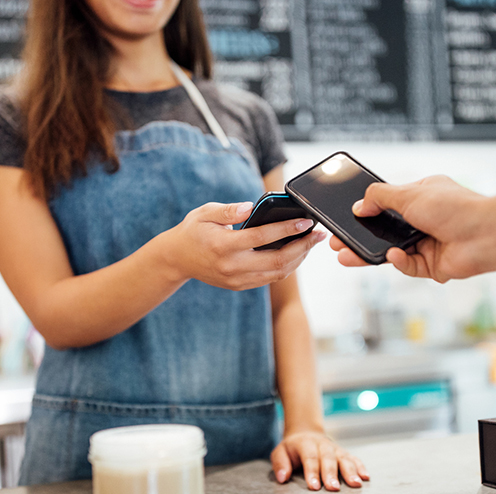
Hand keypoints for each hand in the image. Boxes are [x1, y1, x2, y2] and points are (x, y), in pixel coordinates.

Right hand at [164, 201, 324, 289]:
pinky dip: (286, 267)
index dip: (287, 229)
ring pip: (277, 273)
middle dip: (303, 247)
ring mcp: (236, 279)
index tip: (306, 221)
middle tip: (319, 234)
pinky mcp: (239, 286)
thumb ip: (229, 210)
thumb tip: (251, 206)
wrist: (176, 259)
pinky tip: (296, 253)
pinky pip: (269, 278)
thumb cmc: (193, 231)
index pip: (262, 237)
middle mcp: (232, 266)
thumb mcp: (205, 213)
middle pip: (277, 261)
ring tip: (311, 243)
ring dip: (298, 259)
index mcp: (223, 245)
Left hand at [270, 430, 368, 490]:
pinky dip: (360, 466)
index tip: (314, 486)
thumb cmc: (292, 448)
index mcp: (305, 443)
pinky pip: (353, 458)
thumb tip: (282, 477)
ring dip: (350, 471)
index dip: (312, 472)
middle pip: (328, 458)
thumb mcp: (280, 452)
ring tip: (355, 484)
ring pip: (343, 458)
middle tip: (333, 488)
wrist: (305, 433)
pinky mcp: (343, 452)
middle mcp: (322, 444)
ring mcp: (334, 448)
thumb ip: (280, 463)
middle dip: (331, 473)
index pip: (310, 457)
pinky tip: (365, 476)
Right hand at [328, 176, 487, 281]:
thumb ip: (380, 197)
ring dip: (369, 253)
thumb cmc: (457, 208)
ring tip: (346, 256)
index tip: (346, 216)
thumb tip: (359, 205)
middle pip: (384, 231)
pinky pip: (406, 265)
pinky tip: (394, 256)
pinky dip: (398, 262)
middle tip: (337, 242)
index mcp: (421, 197)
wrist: (487, 235)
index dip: (366, 211)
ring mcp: (427, 243)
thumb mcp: (410, 193)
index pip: (386, 204)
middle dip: (359, 237)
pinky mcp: (431, 265)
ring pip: (390, 251)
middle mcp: (423, 220)